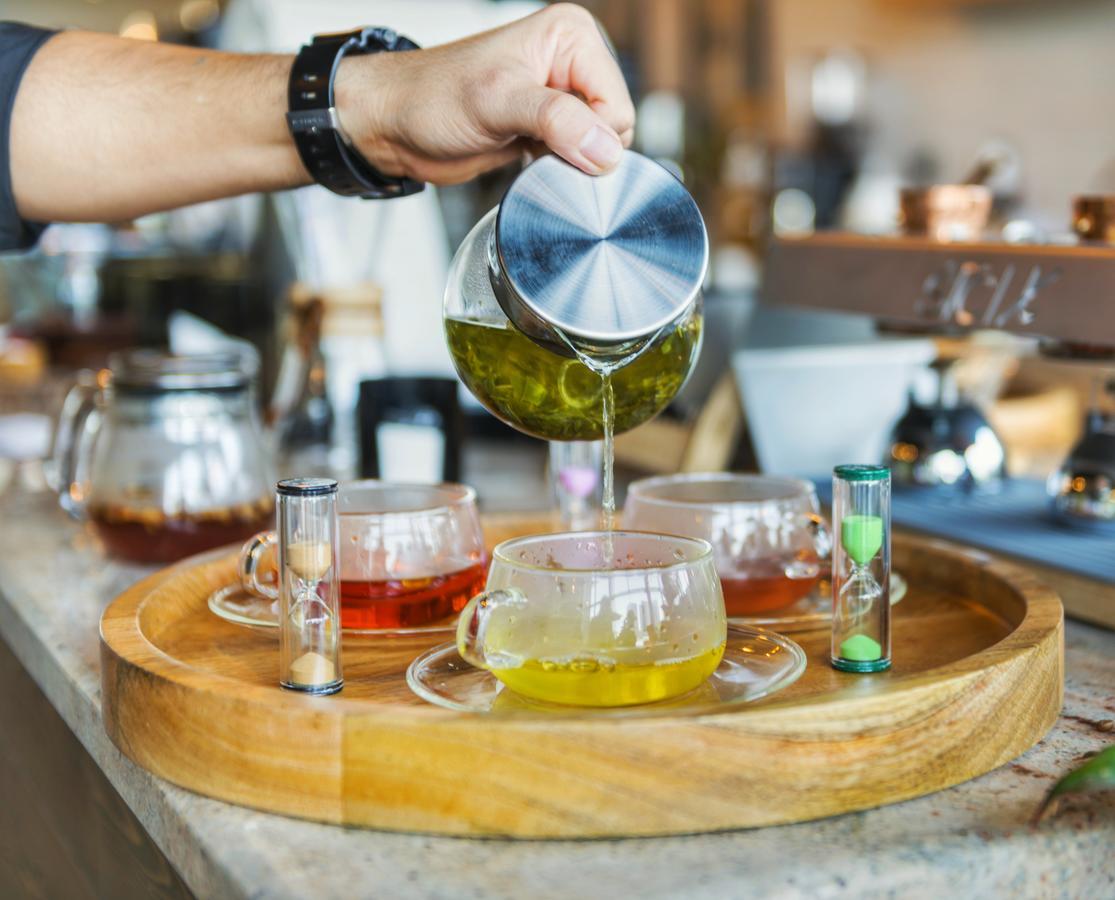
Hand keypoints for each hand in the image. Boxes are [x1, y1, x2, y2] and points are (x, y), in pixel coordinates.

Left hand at [337, 4, 635, 183]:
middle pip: (613, 127)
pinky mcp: (546, 128)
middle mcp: (570, 62)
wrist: (396, 125)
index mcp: (570, 37)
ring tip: (524, 145)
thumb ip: (558, 121)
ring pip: (597, 147)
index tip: (549, 139)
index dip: (592, 134)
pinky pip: (575, 159)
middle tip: (531, 140)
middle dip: (580, 147)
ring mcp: (559, 96)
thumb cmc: (432, 98)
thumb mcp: (498, 103)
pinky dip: (556, 166)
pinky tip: (524, 155)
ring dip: (566, 159)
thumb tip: (607, 149)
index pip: (619, 104)